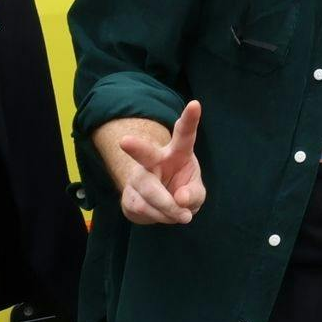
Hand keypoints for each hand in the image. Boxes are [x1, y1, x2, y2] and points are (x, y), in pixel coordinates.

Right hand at [116, 101, 206, 224]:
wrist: (159, 205)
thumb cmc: (182, 189)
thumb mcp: (196, 192)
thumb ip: (194, 194)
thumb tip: (180, 199)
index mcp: (178, 152)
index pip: (184, 133)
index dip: (190, 119)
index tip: (195, 104)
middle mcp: (154, 160)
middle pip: (145, 154)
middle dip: (136, 147)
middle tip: (124, 142)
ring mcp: (138, 177)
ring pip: (150, 193)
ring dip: (169, 210)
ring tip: (182, 216)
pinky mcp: (128, 196)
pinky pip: (143, 209)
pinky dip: (160, 217)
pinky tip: (165, 214)